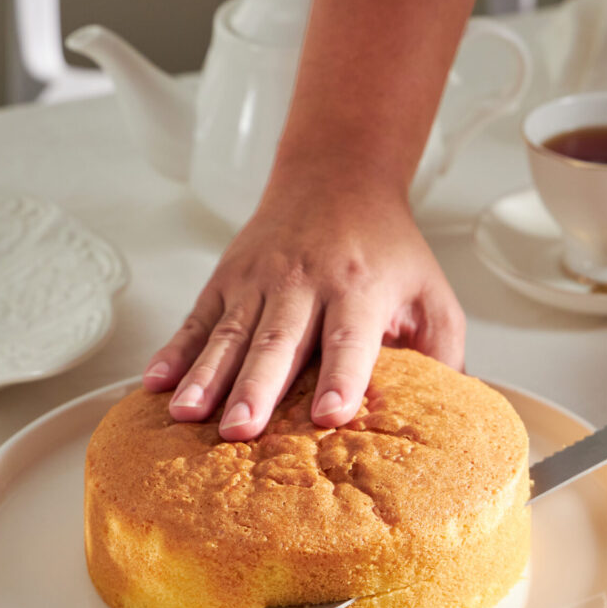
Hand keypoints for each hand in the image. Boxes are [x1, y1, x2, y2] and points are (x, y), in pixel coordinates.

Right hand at [142, 170, 464, 439]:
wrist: (337, 178)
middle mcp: (305, 283)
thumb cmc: (387, 247)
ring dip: (207, 375)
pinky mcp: (228, 280)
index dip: (341, 377)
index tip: (328, 415)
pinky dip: (174, 351)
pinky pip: (197, 319)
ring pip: (230, 333)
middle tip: (241, 429)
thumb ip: (444, 351)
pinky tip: (156, 382)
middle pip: (279, 341)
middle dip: (258, 387)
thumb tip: (449, 414)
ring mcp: (259, 281)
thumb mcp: (430, 291)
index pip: (350, 338)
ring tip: (187, 414)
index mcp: (359, 289)